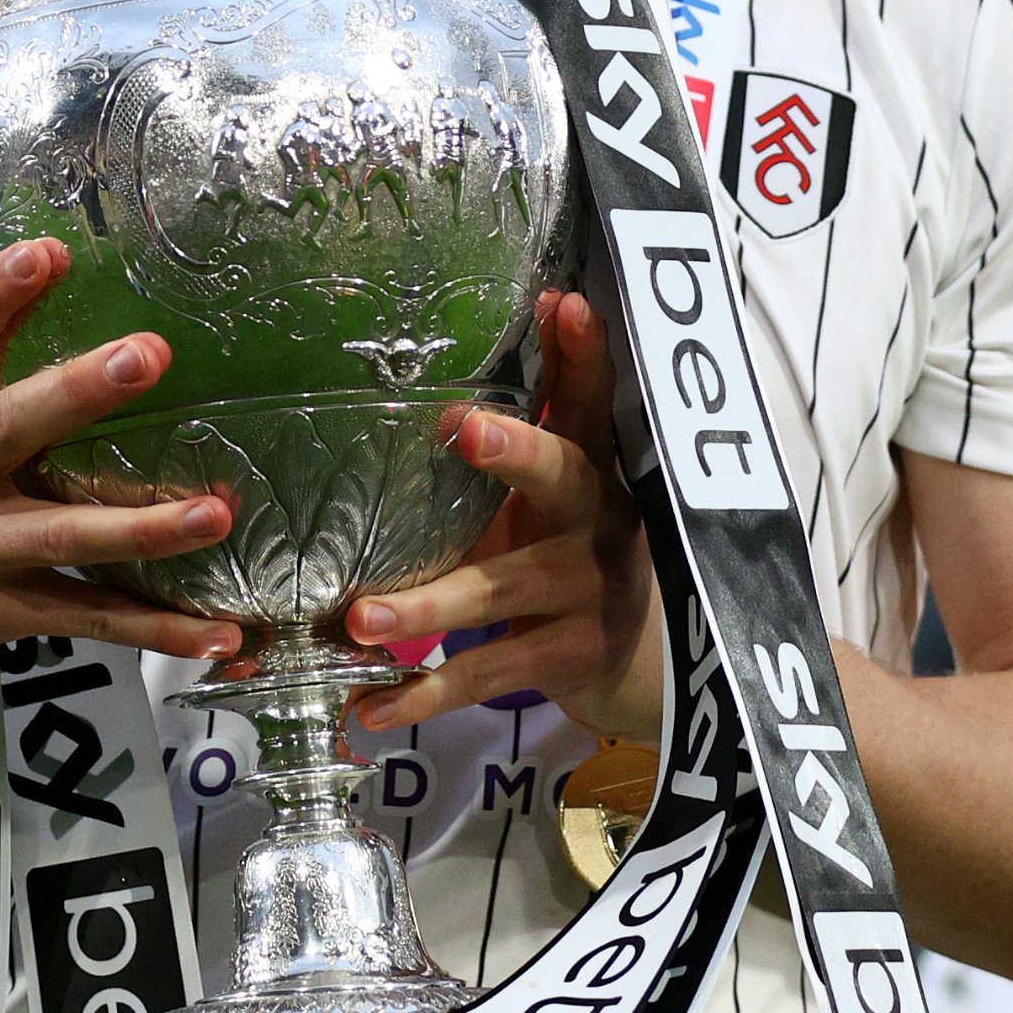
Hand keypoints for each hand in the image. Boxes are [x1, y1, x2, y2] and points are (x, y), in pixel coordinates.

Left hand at [347, 293, 660, 738]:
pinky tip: (364, 709)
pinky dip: (423, 694)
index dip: (581, 353)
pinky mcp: (568, 658)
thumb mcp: (557, 503)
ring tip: (360, 617)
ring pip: (502, 591)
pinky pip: (488, 673)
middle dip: (517, 450)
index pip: (590, 400)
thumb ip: (519, 448)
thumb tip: (465, 375)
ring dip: (428, 605)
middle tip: (464, 429)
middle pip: (561, 476)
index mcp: (589, 472)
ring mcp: (587, 593)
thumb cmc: (576, 562)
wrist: (652, 669)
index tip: (562, 303)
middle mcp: (597, 521)